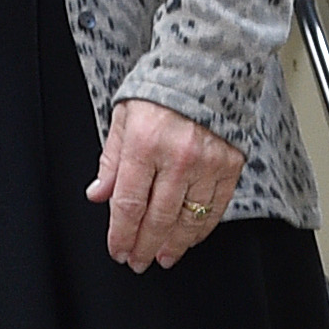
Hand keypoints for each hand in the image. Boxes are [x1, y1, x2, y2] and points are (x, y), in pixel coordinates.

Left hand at [90, 97, 245, 270]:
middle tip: (136, 261)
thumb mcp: (123, 117)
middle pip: (158, 218)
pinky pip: (216, 209)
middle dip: (143, 246)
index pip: (129, 203)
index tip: (117, 249)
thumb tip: (98, 194)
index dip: (121, 234)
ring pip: (188, 219)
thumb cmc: (159, 89)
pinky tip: (188, 239)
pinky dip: (201, 230)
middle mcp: (177, 157)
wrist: (204, 68)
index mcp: (144, 143)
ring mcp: (207, 164)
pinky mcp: (230, 166)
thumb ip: (111, 159)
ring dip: (173, 245)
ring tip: (162, 257)